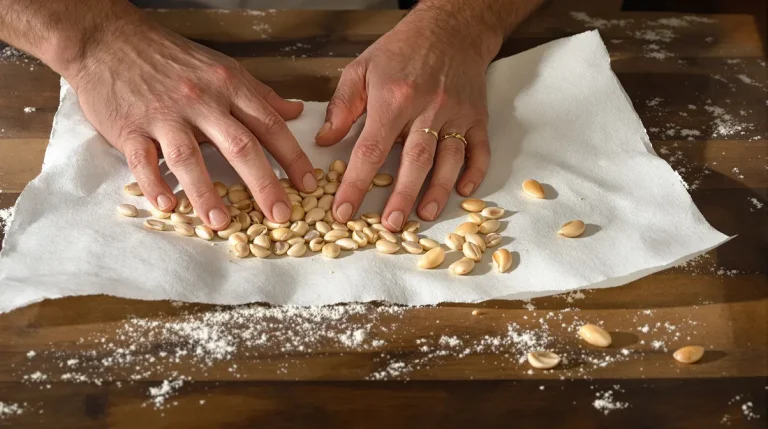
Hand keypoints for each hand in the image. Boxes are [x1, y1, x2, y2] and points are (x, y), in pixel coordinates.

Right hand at [68, 16, 316, 228]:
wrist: (110, 39)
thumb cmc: (172, 58)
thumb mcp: (223, 68)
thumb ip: (260, 95)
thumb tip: (295, 112)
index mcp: (228, 87)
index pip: (270, 125)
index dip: (292, 157)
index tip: (309, 186)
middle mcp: (201, 101)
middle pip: (239, 145)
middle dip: (264, 184)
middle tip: (280, 216)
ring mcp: (164, 115)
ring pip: (190, 157)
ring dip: (207, 193)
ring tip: (222, 223)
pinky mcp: (129, 127)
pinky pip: (143, 160)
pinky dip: (154, 184)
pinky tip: (167, 207)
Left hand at [315, 6, 499, 230]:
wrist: (451, 28)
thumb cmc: (402, 50)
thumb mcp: (362, 69)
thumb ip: (342, 106)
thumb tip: (324, 142)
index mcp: (394, 98)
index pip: (371, 149)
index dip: (356, 183)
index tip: (343, 210)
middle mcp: (428, 108)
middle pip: (415, 160)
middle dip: (401, 196)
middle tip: (389, 225)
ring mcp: (456, 114)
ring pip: (449, 159)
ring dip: (437, 190)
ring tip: (424, 216)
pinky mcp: (477, 117)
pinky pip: (479, 150)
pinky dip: (474, 173)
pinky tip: (463, 192)